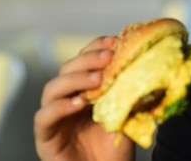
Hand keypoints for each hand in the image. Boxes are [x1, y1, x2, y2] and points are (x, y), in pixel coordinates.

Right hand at [34, 36, 134, 160]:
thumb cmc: (115, 152)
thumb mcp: (127, 117)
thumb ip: (130, 95)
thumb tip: (146, 67)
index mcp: (84, 91)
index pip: (84, 61)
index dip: (96, 48)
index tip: (115, 41)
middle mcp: (65, 100)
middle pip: (67, 69)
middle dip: (87, 60)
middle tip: (108, 57)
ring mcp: (53, 119)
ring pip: (52, 88)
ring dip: (75, 80)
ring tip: (97, 80)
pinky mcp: (44, 138)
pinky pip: (44, 117)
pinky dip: (60, 107)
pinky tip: (79, 103)